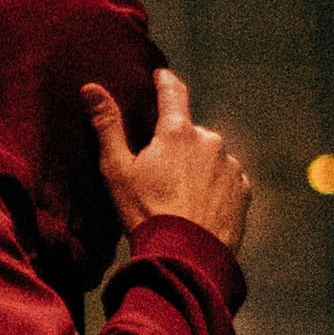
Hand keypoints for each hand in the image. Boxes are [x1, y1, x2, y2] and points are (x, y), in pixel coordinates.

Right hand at [86, 68, 252, 256]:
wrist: (186, 259)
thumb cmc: (145, 213)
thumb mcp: (116, 170)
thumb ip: (106, 125)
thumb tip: (90, 88)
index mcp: (178, 132)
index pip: (172, 92)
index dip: (165, 81)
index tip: (161, 75)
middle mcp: (210, 141)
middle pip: (190, 132)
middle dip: (177, 144)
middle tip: (160, 171)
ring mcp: (230, 166)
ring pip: (209, 157)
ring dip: (197, 167)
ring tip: (179, 197)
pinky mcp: (242, 191)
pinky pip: (226, 180)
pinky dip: (214, 187)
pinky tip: (198, 208)